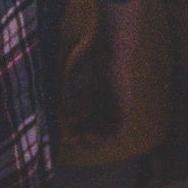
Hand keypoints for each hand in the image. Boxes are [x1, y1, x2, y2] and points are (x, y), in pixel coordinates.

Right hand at [58, 0, 145, 146]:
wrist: (108, 45)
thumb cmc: (88, 57)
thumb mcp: (73, 81)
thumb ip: (70, 100)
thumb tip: (69, 118)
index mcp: (92, 95)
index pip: (85, 119)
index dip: (74, 129)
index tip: (63, 133)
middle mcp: (104, 102)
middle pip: (94, 127)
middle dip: (81, 137)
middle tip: (68, 141)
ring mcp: (114, 104)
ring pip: (106, 130)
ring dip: (94, 141)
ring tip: (80, 143)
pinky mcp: (124, 105)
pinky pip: (118, 128)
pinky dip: (106, 137)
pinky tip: (92, 138)